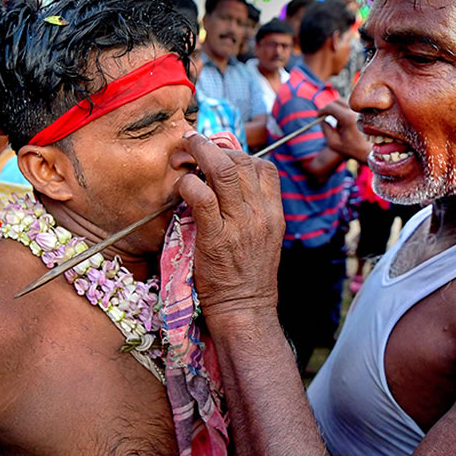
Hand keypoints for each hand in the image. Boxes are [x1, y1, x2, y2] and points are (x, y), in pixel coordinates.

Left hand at [178, 131, 283, 319]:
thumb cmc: (248, 277)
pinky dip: (187, 184)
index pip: (264, 166)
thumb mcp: (263, 238)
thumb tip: (227, 186)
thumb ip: (251, 211)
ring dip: (199, 152)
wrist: (246, 311)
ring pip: (223, 169)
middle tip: (191, 144)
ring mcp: (240, 224)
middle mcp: (261, 213)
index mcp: (274, 212)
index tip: (217, 154)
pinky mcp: (217, 238)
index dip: (238, 153)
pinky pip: (201, 197)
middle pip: (241, 160)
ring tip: (183, 149)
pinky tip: (180, 188)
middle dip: (213, 146)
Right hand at [318, 101, 369, 161]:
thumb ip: (325, 129)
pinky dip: (345, 110)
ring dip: (337, 109)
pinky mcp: (365, 112)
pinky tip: (345, 122)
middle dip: (329, 108)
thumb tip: (322, 119)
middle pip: (338, 101)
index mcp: (348, 118)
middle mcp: (356, 111)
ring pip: (345, 102)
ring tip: (337, 122)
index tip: (318, 116)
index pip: (331, 107)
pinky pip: (352, 106)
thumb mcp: (334, 142)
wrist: (370, 151)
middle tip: (325, 116)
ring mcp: (362, 110)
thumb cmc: (351, 148)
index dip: (322, 111)